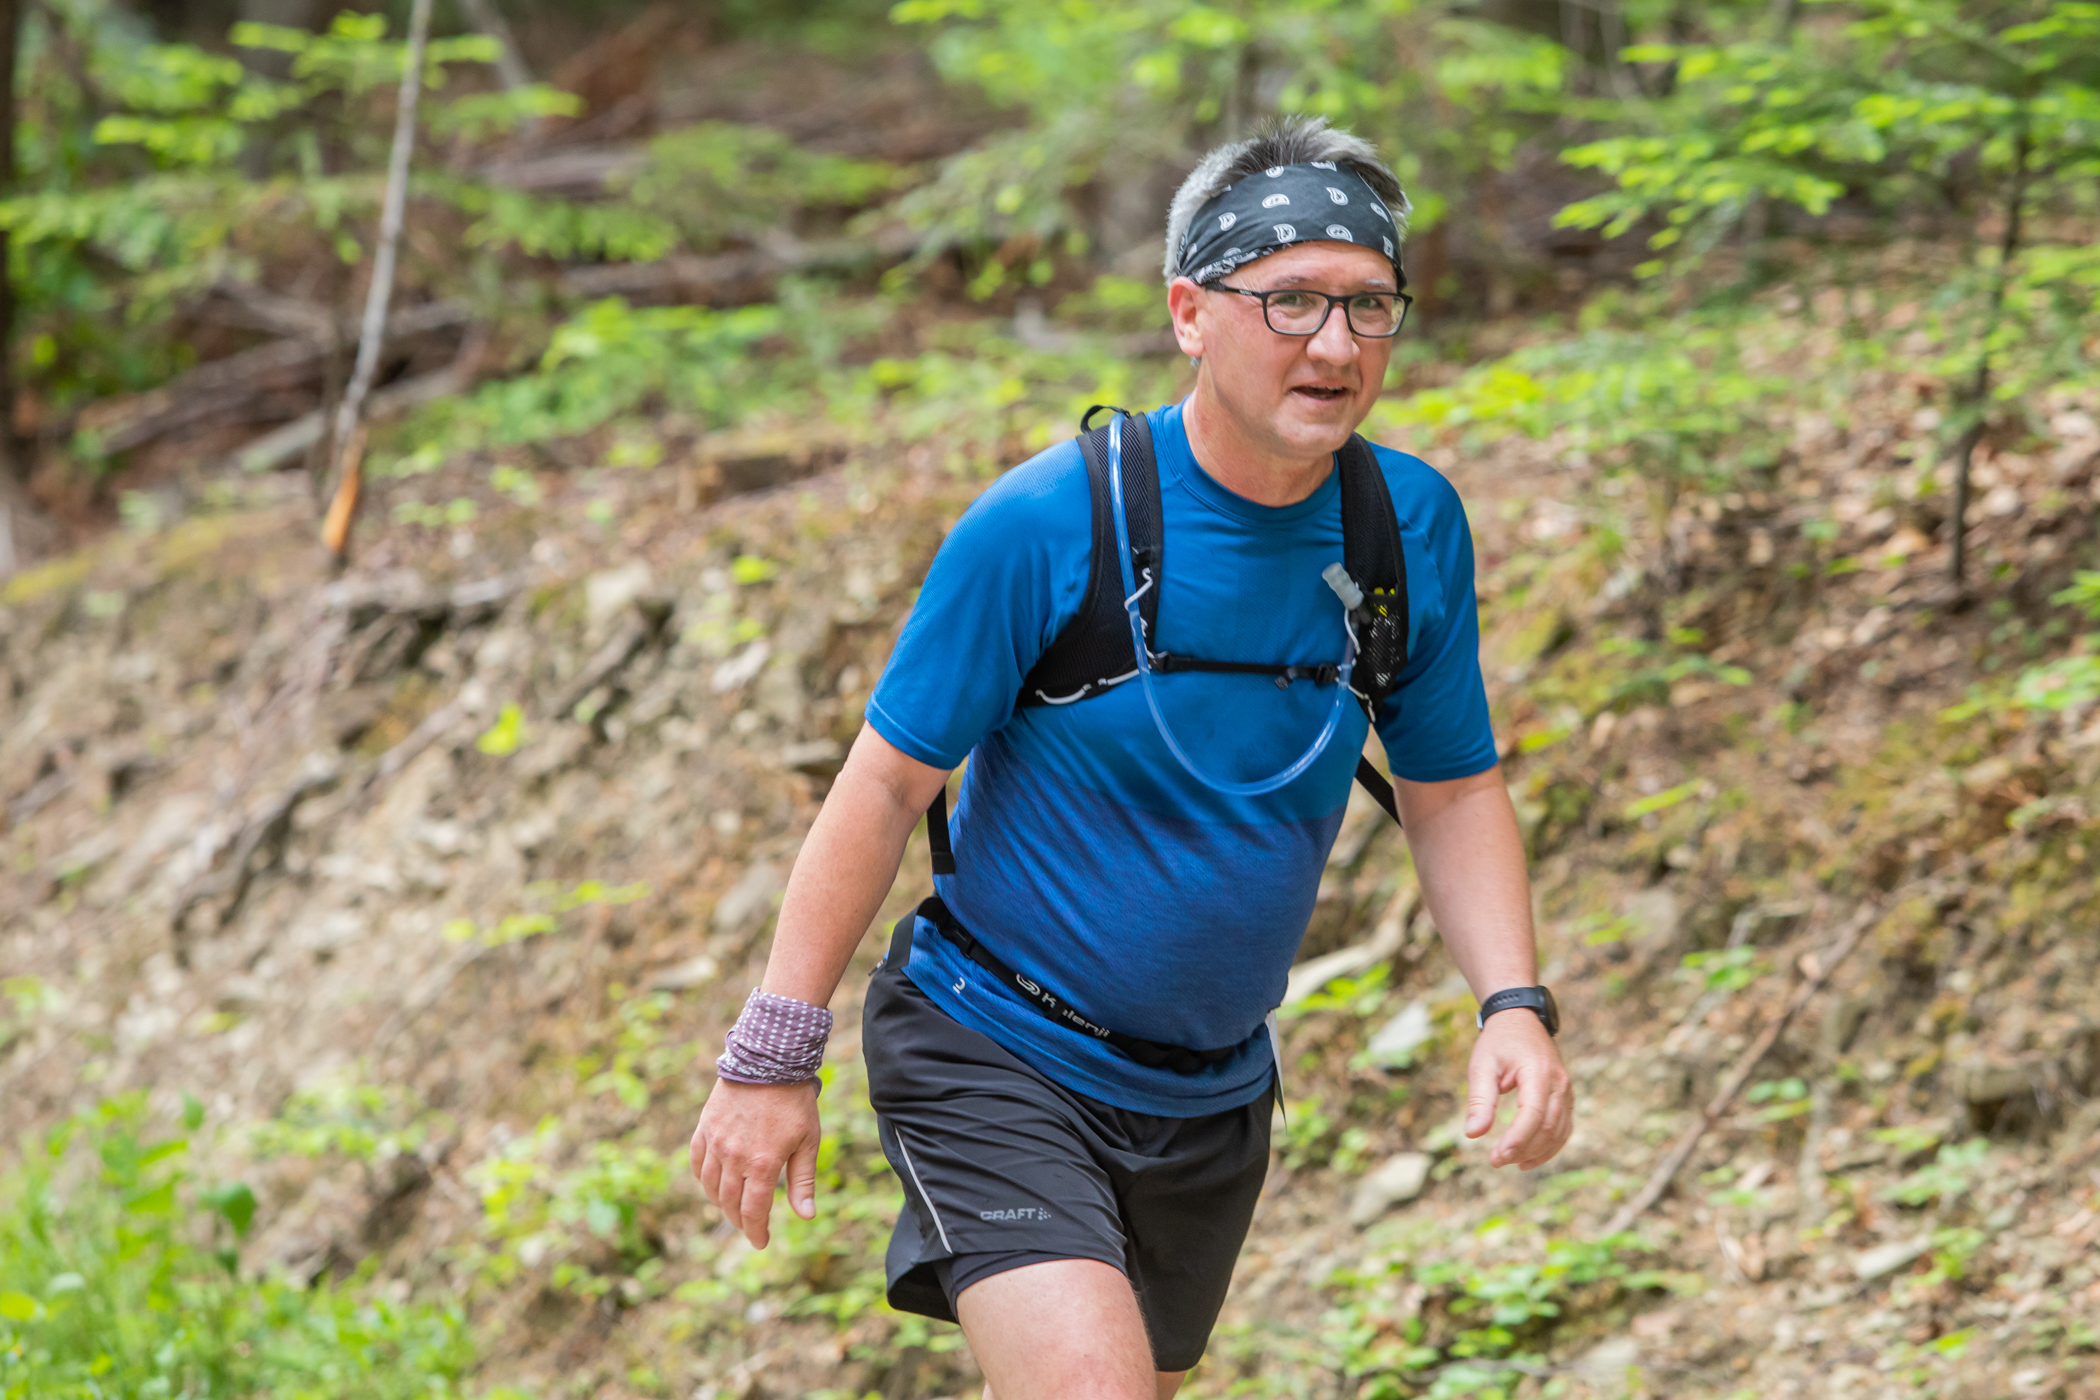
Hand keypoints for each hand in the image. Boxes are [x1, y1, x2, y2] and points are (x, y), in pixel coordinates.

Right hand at [690, 1077, 820, 1247]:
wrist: (769, 1060)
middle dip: (740, 1221)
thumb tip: (806, 1216)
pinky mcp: (705, 1128)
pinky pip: (697, 1162)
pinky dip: (703, 1178)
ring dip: (721, 1203)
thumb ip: (803, 1181)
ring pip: (711, 1186)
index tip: (761, 1242)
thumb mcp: (808, 1141)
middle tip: (750, 1227)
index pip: (753, 1212)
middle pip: (730, 1203)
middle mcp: (734, 1157)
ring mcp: (716, 1143)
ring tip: (733, 1207)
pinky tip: (713, 1183)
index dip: (756, 1232)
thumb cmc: (794, 1101)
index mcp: (763, 1164)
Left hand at [1462, 1011, 1572, 1169]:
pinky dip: (1549, 1147)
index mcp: (1538, 1072)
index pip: (1533, 1114)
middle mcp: (1558, 1083)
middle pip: (1548, 1127)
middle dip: (1523, 1150)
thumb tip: (1473, 1134)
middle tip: (1495, 1161)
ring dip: (1537, 1153)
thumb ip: (1479, 1099)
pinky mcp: (1565, 1097)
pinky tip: (1528, 1158)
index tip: (1496, 1156)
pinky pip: (1563, 1128)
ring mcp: (1566, 1090)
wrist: (1520, 1019)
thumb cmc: (1498, 1042)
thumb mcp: (1482, 1065)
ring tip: (1509, 1162)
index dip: (1517, 1140)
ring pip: (1559, 1132)